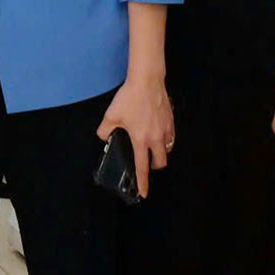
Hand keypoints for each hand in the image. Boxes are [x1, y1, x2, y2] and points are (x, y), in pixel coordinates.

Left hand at [96, 74, 173, 198]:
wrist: (147, 81)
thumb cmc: (129, 98)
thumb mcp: (111, 115)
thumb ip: (105, 130)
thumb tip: (103, 137)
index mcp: (141, 140)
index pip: (143, 167)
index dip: (143, 182)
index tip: (144, 193)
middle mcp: (156, 138)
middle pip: (161, 162)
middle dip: (154, 166)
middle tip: (147, 163)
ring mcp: (166, 129)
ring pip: (168, 149)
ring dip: (161, 152)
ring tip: (152, 148)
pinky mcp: (171, 120)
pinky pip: (171, 136)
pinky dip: (166, 139)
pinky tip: (158, 133)